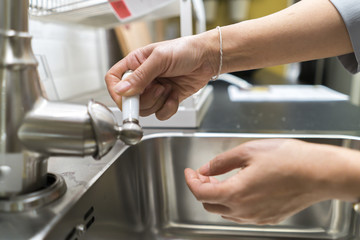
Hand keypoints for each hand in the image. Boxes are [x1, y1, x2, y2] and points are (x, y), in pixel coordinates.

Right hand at [105, 33, 217, 119]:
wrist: (208, 58)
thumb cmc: (186, 50)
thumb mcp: (160, 58)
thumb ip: (140, 75)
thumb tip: (122, 89)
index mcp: (136, 64)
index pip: (114, 80)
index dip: (117, 92)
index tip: (128, 98)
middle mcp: (143, 78)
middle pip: (130, 100)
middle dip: (145, 99)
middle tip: (159, 88)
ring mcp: (154, 90)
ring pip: (145, 109)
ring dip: (158, 102)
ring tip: (169, 88)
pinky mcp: (166, 99)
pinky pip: (160, 113)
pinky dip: (168, 108)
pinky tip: (174, 95)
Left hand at [184, 139, 359, 224]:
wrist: (319, 173)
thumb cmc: (288, 160)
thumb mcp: (248, 152)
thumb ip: (221, 162)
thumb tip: (206, 168)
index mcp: (235, 193)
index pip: (200, 192)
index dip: (190, 181)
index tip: (189, 171)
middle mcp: (243, 211)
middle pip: (210, 204)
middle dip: (202, 188)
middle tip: (204, 174)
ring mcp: (256, 217)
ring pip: (225, 211)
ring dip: (217, 195)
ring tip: (220, 179)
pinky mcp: (268, 218)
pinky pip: (241, 215)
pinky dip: (233, 202)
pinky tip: (239, 188)